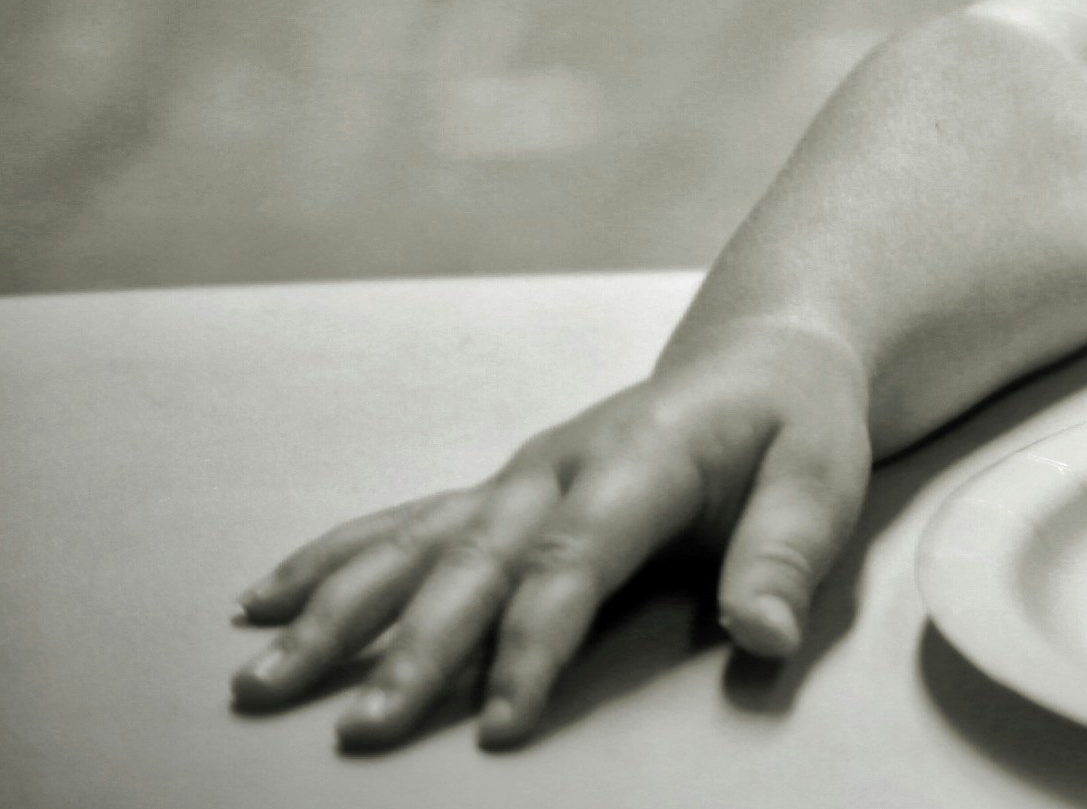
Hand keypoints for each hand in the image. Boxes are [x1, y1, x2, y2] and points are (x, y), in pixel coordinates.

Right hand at [230, 317, 871, 749]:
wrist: (765, 357)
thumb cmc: (795, 424)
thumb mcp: (822, 475)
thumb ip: (786, 554)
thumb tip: (761, 634)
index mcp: (642, 457)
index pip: (574, 559)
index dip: (534, 641)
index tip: (501, 720)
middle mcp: (559, 465)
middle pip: (475, 563)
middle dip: (414, 648)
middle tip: (363, 728)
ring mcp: (519, 477)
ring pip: (415, 547)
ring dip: (338, 613)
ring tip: (264, 678)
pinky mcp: (499, 492)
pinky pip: (403, 526)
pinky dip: (331, 561)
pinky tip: (264, 601)